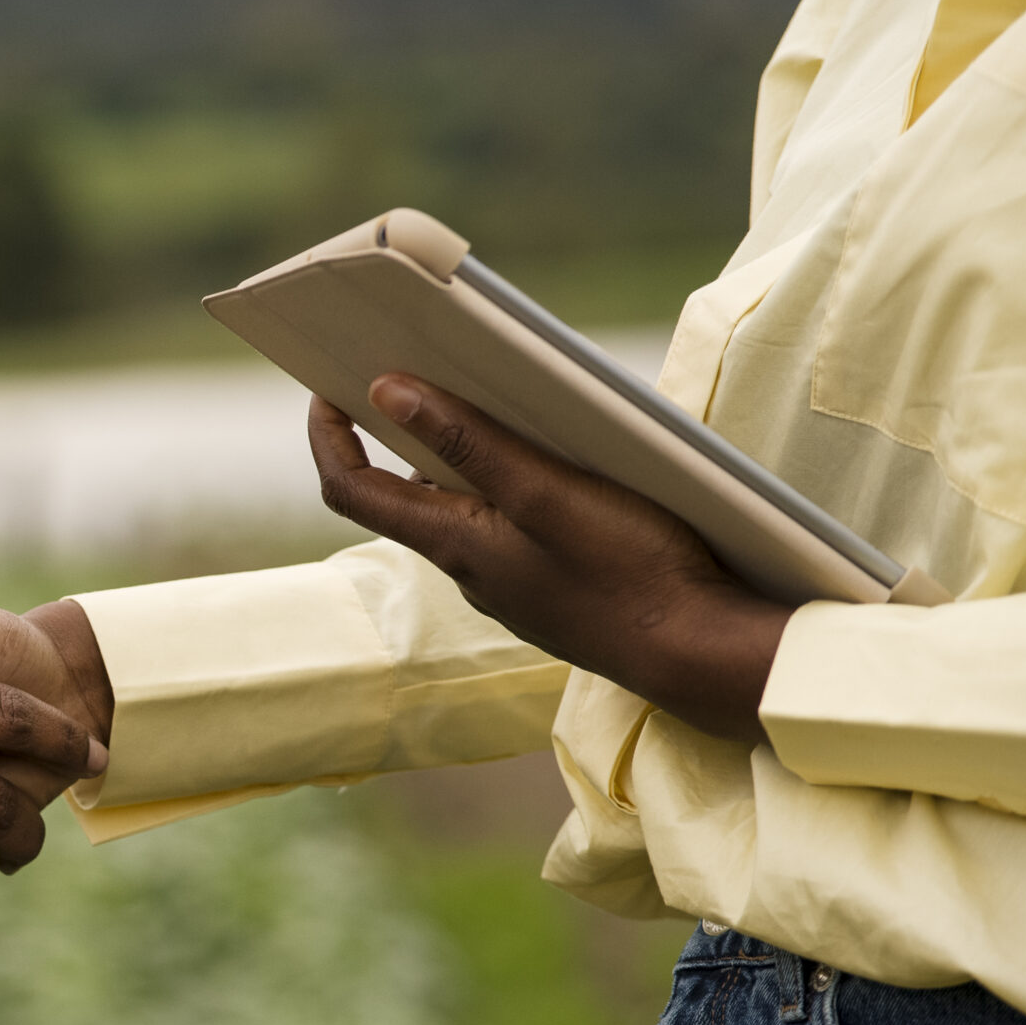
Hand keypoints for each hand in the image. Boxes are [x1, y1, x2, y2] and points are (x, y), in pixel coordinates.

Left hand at [309, 376, 789, 742]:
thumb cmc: (630, 571)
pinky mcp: (553, 587)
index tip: (325, 390)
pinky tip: (560, 462)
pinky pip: (512, 528)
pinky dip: (514, 487)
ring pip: (467, 509)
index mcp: (454, 544)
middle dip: (405, 431)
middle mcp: (470, 569)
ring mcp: (511, 584)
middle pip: (410, 493)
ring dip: (470, 456)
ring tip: (503, 403)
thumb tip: (387, 393)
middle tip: (420, 370)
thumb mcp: (545, 491)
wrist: (700, 654)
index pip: (351, 491)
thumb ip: (467, 443)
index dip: (328, 438)